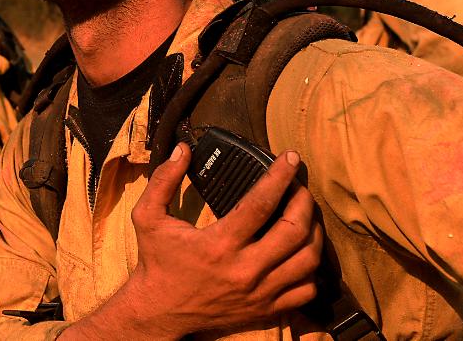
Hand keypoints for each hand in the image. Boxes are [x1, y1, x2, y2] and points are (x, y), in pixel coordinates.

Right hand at [126, 144, 321, 336]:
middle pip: (294, 231)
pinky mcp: (266, 309)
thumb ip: (163, 180)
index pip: (260, 203)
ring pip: (307, 260)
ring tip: (306, 216)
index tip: (290, 158)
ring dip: (314, 233)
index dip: (280, 176)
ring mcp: (259, 293)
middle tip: (300, 187)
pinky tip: (301, 253)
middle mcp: (244, 270)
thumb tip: (183, 150)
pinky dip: (310, 269)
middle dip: (304, 201)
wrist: (159, 312)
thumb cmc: (156, 263)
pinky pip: (305, 290)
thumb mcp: (148, 217)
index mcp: (218, 245)